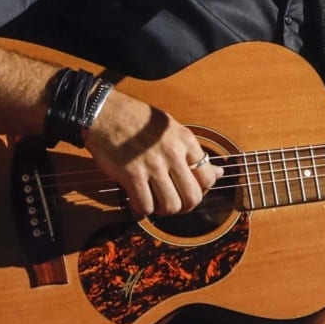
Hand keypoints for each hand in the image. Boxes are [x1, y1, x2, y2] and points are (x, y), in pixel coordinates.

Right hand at [83, 89, 221, 215]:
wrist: (105, 113)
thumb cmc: (138, 120)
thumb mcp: (172, 128)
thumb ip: (193, 152)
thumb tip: (218, 173)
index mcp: (186, 140)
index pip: (208, 178)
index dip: (201, 191)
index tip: (188, 189)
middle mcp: (173, 154)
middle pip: (192, 197)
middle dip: (185, 207)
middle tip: (174, 203)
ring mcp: (153, 165)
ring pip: (171, 205)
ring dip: (164, 210)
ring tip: (156, 203)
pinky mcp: (132, 175)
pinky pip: (145, 205)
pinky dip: (143, 209)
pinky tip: (138, 201)